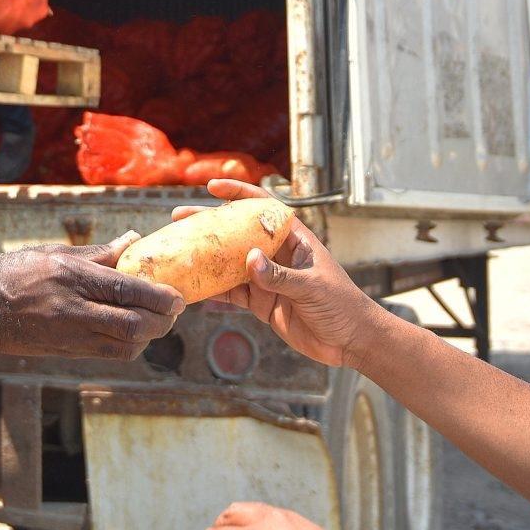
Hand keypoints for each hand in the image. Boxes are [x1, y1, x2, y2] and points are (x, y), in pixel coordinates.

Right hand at [0, 234, 183, 358]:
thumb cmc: (15, 272)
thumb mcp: (56, 253)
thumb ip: (99, 252)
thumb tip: (135, 239)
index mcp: (72, 277)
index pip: (128, 290)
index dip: (160, 297)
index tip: (179, 296)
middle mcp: (73, 309)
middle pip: (133, 325)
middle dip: (162, 321)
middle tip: (173, 310)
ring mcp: (69, 335)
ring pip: (125, 346)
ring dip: (148, 337)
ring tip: (156, 320)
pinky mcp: (67, 352)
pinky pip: (109, 354)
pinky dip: (129, 345)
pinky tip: (131, 331)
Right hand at [178, 180, 386, 369]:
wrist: (351, 342)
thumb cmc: (342, 305)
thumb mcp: (312, 287)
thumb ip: (280, 275)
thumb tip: (249, 260)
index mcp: (294, 239)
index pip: (263, 208)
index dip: (238, 194)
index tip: (212, 187)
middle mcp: (277, 255)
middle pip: (238, 234)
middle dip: (210, 225)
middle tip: (179, 219)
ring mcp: (267, 279)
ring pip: (230, 264)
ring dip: (206, 258)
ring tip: (178, 250)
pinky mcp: (262, 303)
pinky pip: (232, 294)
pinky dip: (213, 292)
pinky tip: (192, 289)